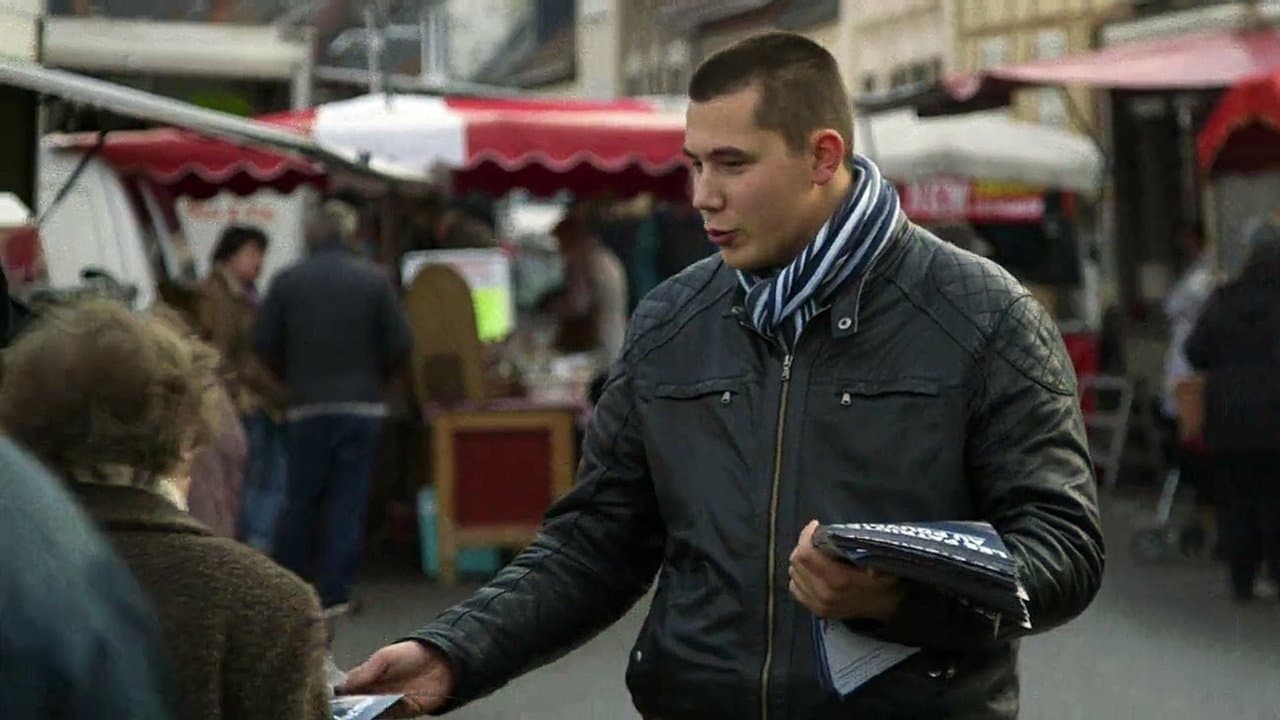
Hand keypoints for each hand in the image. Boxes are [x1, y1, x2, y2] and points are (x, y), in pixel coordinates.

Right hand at [338, 641, 454, 717]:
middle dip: (348, 709)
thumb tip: (342, 686)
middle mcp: (374, 693)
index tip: (330, 701)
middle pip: (355, 706)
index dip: (339, 696)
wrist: (442, 662)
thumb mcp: (384, 656)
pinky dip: (379, 719)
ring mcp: (387, 704)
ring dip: (362, 716)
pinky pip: (387, 719)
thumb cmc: (412, 654)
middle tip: (341, 712)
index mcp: (368, 677)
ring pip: (368, 715)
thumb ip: (365, 671)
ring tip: (355, 716)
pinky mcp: (401, 713)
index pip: (347, 690)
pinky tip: (372, 717)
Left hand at [789, 520, 904, 621]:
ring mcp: (818, 604)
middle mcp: (824, 593)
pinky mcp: (816, 610)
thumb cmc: (886, 582)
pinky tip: (811, 570)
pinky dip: (799, 576)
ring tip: (814, 551)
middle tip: (815, 537)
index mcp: (839, 580)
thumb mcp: (887, 568)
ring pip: (794, 573)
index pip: (806, 554)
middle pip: (796, 562)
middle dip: (803, 545)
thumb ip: (876, 562)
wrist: (888, 607)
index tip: (815, 525)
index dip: (806, 536)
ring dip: (801, 560)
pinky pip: (795, 588)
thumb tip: (871, 567)